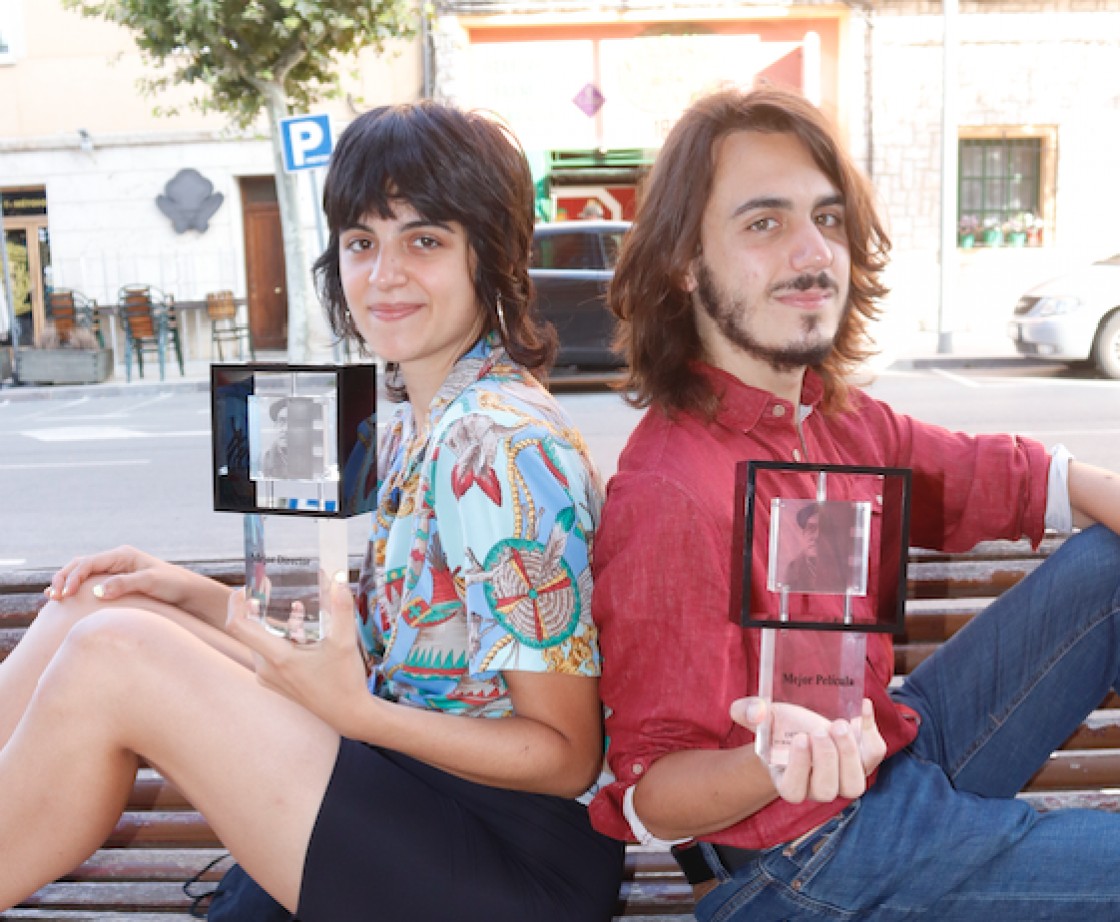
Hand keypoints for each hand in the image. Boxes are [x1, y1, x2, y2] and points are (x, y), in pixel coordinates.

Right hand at [46, 545, 193, 607]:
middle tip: (53, 597)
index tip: (66, 594)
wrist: (186, 592)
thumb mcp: (150, 582)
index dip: (73, 577)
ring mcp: (114, 571)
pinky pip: (89, 582)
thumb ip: (125, 584)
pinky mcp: (115, 582)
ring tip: (53, 598)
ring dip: (66, 583)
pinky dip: (75, 589)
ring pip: (81, 573)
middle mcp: (115, 560)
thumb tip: (99, 591)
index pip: (88, 562)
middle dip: (64, 578)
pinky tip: (64, 600)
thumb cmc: (171, 584)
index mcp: (122, 555)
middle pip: (79, 565)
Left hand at [226, 571, 369, 734]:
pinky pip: (266, 652)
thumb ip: (341, 609)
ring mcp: (268, 677)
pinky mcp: (274, 681)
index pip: (238, 626)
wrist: (347, 714)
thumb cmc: (345, 680)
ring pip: (259, 640)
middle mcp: (266, 669)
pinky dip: (278, 636)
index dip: (236, 603)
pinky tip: (301, 630)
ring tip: (296, 609)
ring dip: (272, 621)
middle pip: (249, 630)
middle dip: (259, 606)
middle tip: (270, 586)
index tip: (247, 587)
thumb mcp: (345, 642)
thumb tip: (339, 579)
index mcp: (278, 658)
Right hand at [731, 697, 886, 804]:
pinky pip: (873, 755)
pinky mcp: (862, 760)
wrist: (798, 723)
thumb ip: (747, 711)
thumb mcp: (755, 716)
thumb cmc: (774, 725)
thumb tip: (757, 711)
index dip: (799, 768)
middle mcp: (817, 787)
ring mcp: (842, 777)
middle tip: (821, 729)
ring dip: (850, 755)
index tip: (799, 738)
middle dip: (826, 759)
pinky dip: (872, 732)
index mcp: (788, 781)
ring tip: (840, 725)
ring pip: (854, 785)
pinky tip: (861, 708)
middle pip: (827, 790)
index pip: (794, 790)